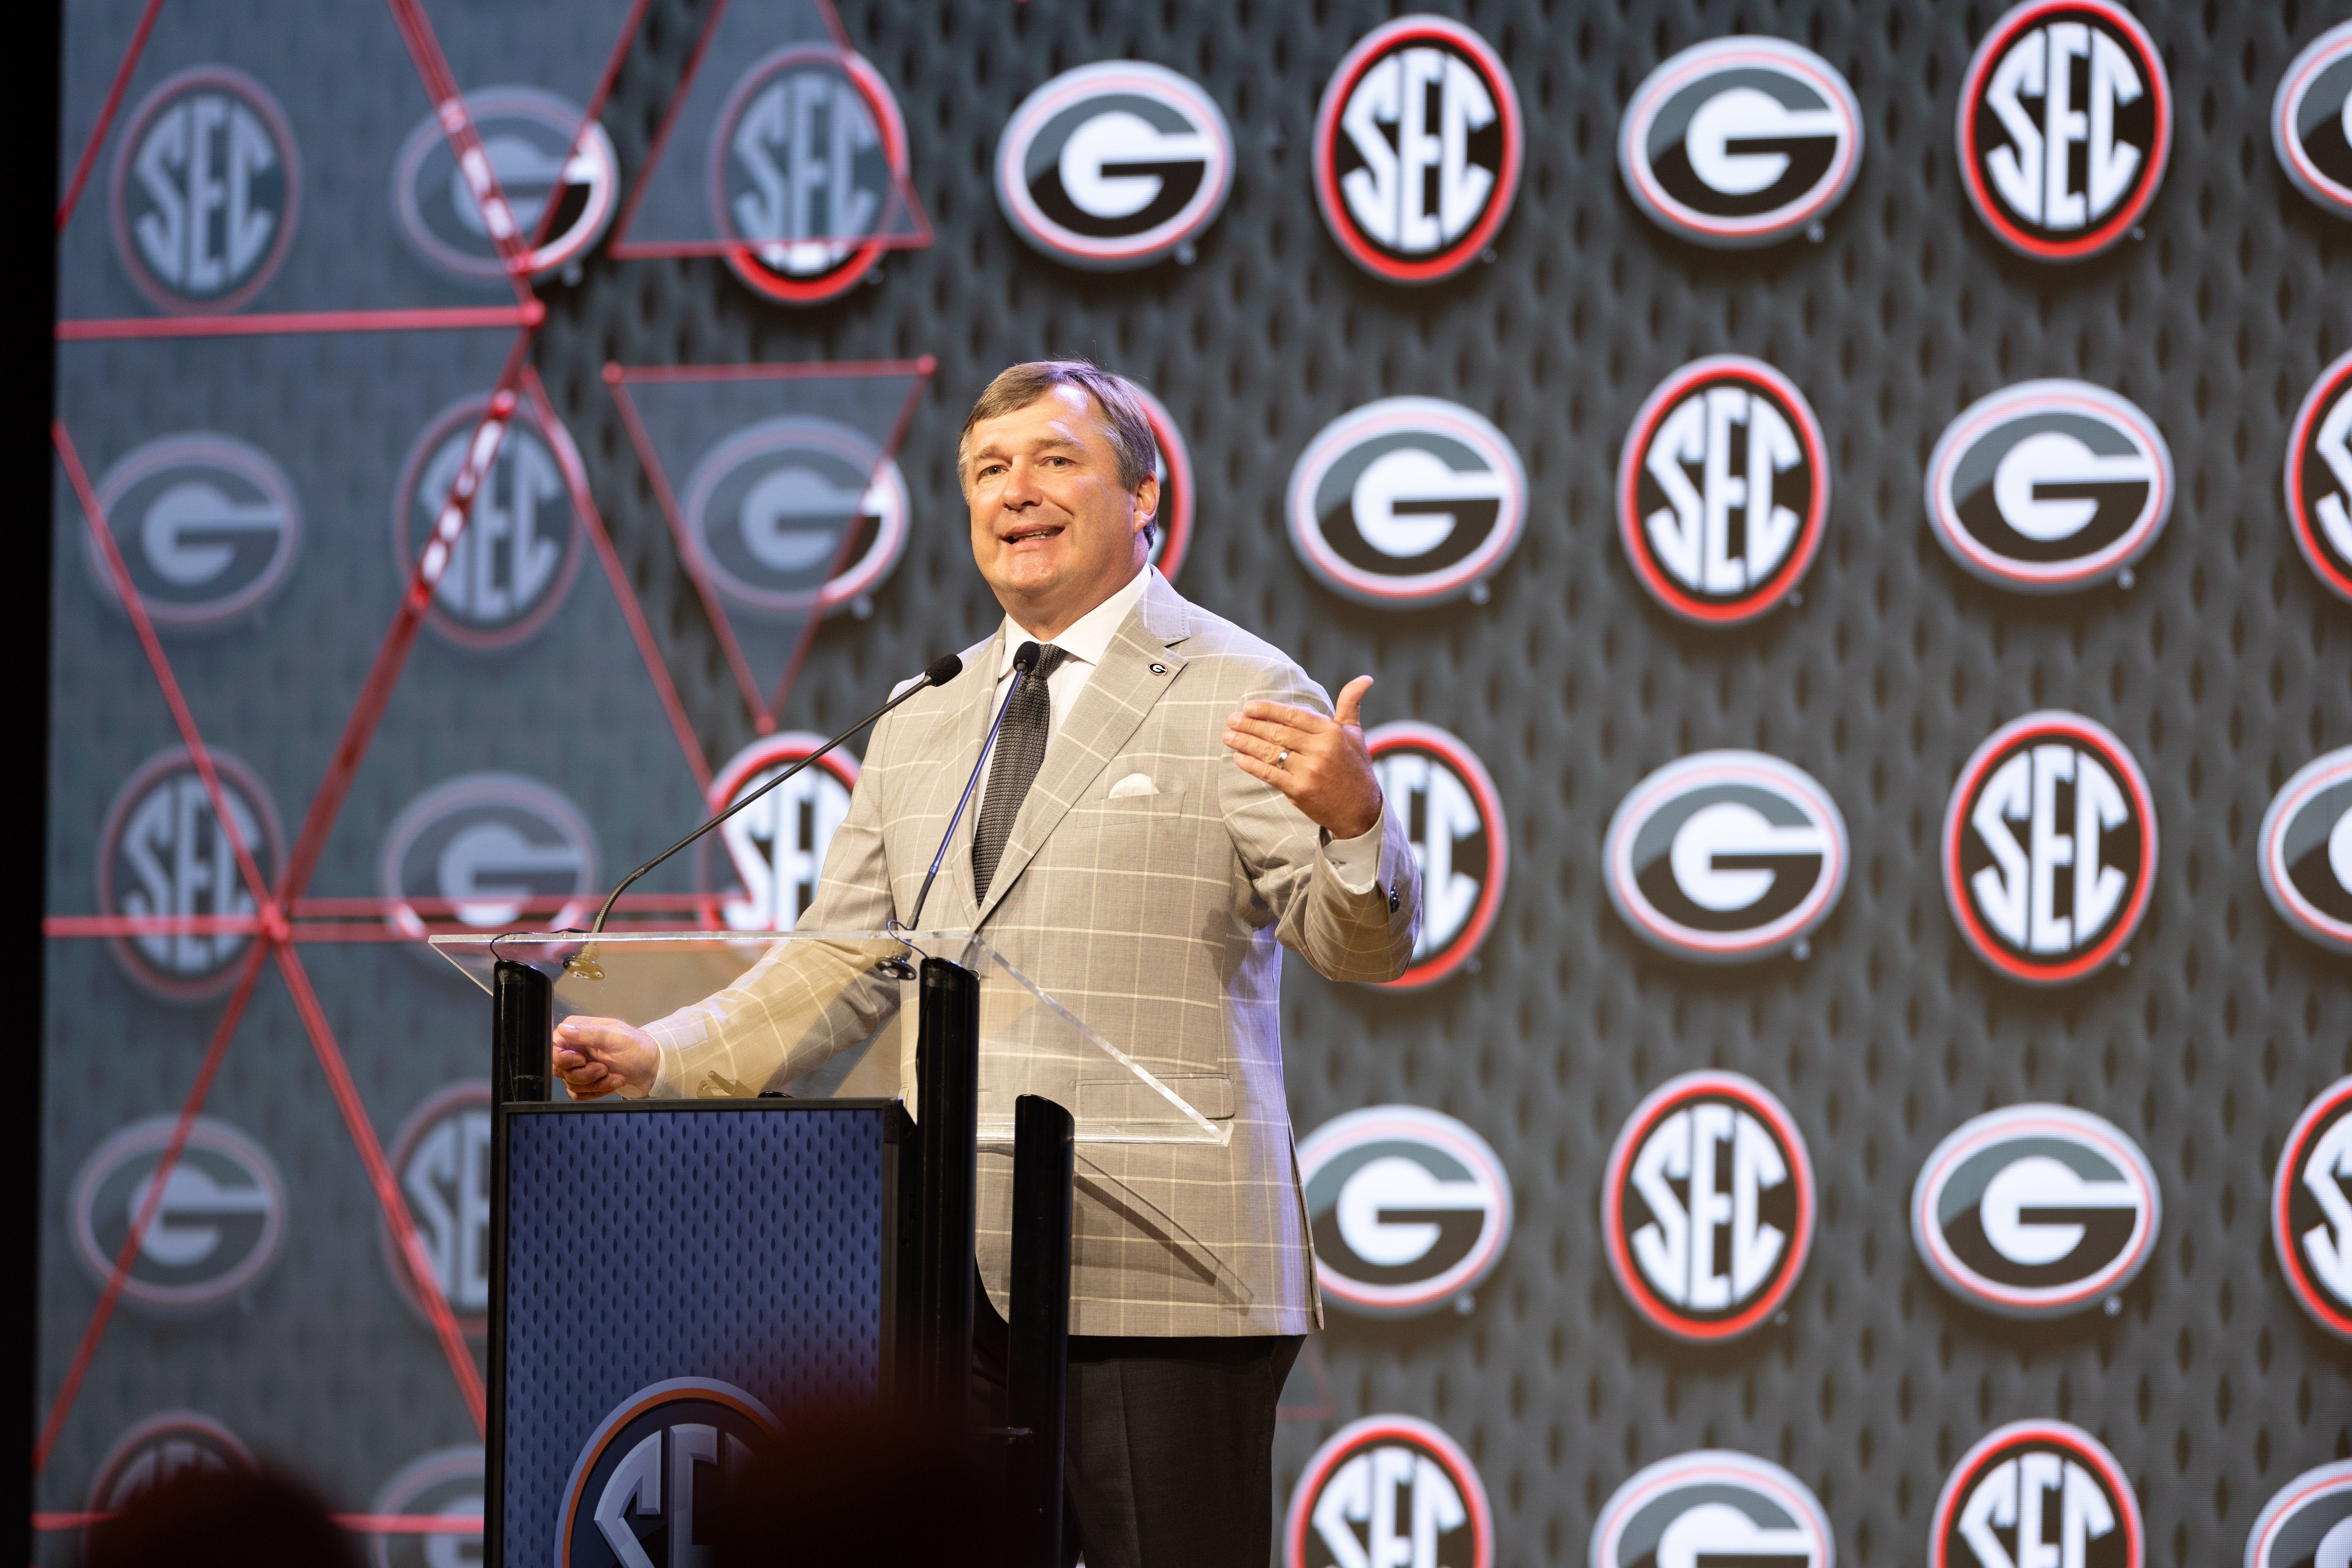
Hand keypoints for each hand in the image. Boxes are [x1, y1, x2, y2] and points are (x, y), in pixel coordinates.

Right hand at [552, 1016, 657, 1099]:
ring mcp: (581, 1066)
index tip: (581, 1060)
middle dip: (584, 1074)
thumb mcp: (617, 1037)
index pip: (554, 1046)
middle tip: (604, 1069)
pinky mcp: (587, 1082)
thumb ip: (590, 1033)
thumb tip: (564, 1028)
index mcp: (579, 1031)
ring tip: (616, 1076)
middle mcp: (576, 1048)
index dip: (563, 1058)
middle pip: (560, 1068)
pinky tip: (613, 1082)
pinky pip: (578, 1094)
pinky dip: (597, 1091)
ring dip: (595, 1084)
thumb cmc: (638, 1048)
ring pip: (570, 1083)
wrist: (653, 1068)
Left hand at [1222, 675, 1384, 839]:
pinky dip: (1251, 765)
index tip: (1248, 706)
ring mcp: (1309, 771)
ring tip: (1227, 736)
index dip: (1268, 709)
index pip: (1292, 715)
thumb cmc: (1355, 768)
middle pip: (1277, 732)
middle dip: (1250, 724)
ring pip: (1270, 752)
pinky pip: (1269, 774)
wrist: (1360, 810)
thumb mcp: (1355, 733)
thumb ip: (1350, 704)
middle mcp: (1320, 750)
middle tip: (1231, 719)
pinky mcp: (1299, 791)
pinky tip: (1237, 757)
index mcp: (1331, 732)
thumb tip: (1365, 678)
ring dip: (1245, 742)